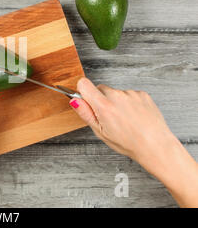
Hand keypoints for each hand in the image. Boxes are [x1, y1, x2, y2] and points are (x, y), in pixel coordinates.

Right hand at [70, 77, 197, 206]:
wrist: (156, 145)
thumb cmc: (129, 143)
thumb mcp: (101, 133)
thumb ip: (86, 114)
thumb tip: (74, 101)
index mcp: (104, 106)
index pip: (84, 84)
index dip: (83, 91)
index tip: (86, 99)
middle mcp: (117, 96)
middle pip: (100, 89)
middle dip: (101, 99)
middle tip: (108, 117)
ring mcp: (131, 94)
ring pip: (115, 92)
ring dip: (116, 102)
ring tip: (124, 119)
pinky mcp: (142, 94)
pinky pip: (128, 94)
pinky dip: (129, 103)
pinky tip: (133, 116)